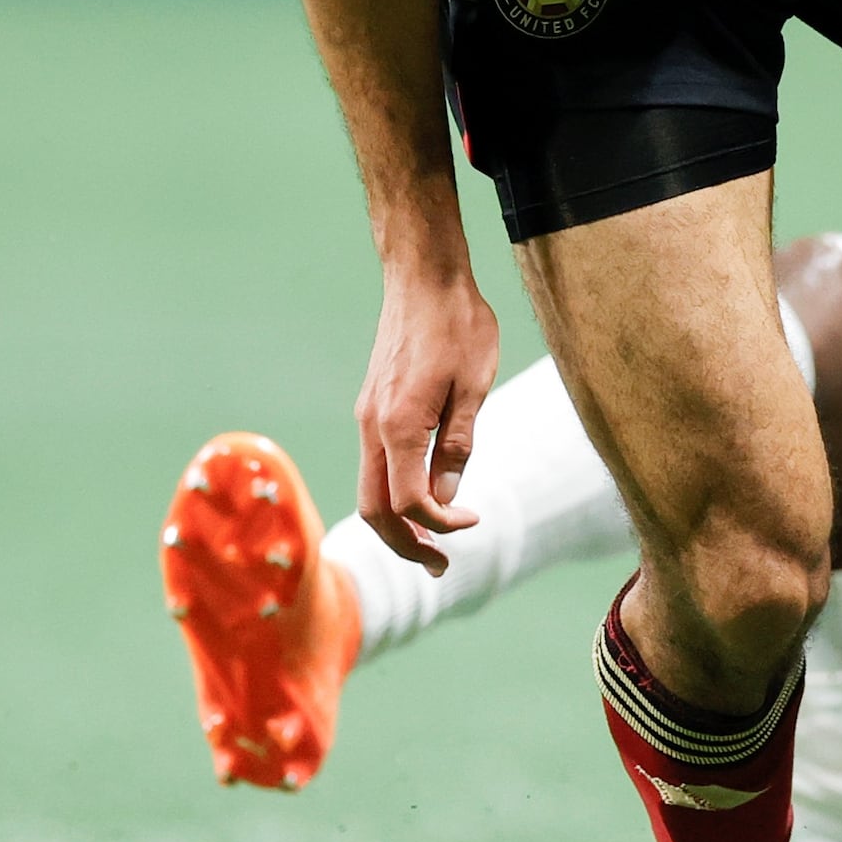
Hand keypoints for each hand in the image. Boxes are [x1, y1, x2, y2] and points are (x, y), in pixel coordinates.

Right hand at [354, 262, 499, 575]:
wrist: (423, 275)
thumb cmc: (458, 324)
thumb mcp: (475, 387)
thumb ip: (456, 447)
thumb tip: (442, 502)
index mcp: (398, 425)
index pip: (408, 503)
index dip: (439, 525)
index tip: (471, 522)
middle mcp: (372, 426)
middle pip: (372, 510)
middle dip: (404, 545)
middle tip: (440, 566)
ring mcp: (366, 415)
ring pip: (368, 489)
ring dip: (397, 524)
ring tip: (432, 542)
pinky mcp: (371, 405)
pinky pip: (374, 464)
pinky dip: (393, 493)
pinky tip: (422, 495)